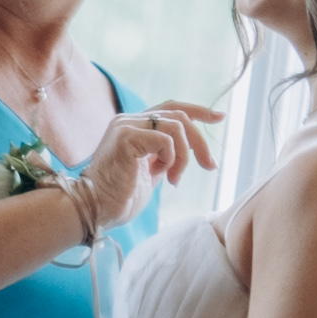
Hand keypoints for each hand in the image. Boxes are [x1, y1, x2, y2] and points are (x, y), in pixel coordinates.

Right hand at [77, 101, 222, 234]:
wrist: (97, 209)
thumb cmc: (120, 197)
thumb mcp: (151, 172)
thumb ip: (165, 156)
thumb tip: (191, 151)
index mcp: (135, 126)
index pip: (171, 108)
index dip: (198, 111)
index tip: (220, 118)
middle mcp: (129, 120)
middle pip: (180, 116)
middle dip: (201, 142)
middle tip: (210, 166)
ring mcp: (126, 126)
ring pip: (176, 127)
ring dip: (185, 157)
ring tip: (174, 180)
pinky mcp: (125, 137)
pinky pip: (165, 140)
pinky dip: (171, 160)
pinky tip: (161, 176)